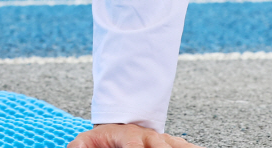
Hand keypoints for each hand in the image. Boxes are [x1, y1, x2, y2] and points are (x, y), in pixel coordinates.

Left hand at [68, 124, 203, 147]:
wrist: (115, 126)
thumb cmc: (101, 141)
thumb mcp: (85, 144)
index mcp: (126, 136)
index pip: (132, 145)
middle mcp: (147, 137)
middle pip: (160, 146)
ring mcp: (161, 141)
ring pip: (176, 145)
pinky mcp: (171, 145)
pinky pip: (185, 146)